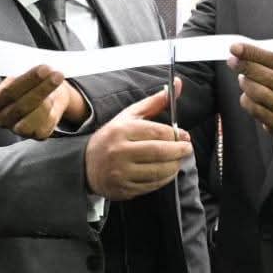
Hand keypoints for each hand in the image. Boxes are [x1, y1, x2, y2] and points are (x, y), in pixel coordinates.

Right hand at [0, 64, 85, 138]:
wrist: (43, 96)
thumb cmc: (28, 84)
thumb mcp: (20, 76)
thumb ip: (25, 76)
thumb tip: (42, 71)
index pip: (9, 92)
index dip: (28, 80)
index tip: (44, 69)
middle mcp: (1, 120)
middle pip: (21, 106)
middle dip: (41, 89)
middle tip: (57, 75)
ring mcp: (17, 130)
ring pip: (32, 119)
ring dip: (48, 100)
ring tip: (56, 82)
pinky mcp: (36, 136)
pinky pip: (45, 126)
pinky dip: (52, 112)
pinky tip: (55, 100)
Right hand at [84, 84, 190, 200]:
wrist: (86, 164)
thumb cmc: (113, 137)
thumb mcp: (130, 116)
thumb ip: (155, 102)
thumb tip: (178, 83)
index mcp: (121, 130)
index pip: (156, 132)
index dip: (176, 134)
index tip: (185, 136)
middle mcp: (119, 151)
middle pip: (159, 152)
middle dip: (179, 151)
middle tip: (187, 149)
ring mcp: (120, 172)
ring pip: (158, 171)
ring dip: (174, 166)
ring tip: (178, 160)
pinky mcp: (123, 189)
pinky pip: (152, 185)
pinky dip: (165, 179)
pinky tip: (166, 171)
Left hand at [229, 43, 272, 140]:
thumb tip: (248, 52)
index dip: (256, 53)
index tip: (237, 48)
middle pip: (269, 77)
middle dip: (247, 66)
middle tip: (233, 61)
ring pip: (261, 94)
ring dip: (246, 84)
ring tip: (242, 78)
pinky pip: (257, 110)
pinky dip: (246, 100)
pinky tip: (246, 95)